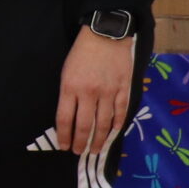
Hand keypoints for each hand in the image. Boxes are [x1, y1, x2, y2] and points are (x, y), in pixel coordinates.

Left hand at [58, 24, 138, 157]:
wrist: (106, 35)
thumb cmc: (81, 53)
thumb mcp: (66, 72)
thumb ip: (68, 95)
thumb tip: (69, 118)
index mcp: (70, 88)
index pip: (65, 119)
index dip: (64, 136)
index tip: (63, 146)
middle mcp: (89, 93)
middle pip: (85, 125)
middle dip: (81, 142)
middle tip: (78, 152)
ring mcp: (109, 92)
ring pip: (104, 123)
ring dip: (99, 140)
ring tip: (95, 150)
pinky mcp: (124, 89)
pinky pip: (121, 112)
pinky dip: (116, 126)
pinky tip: (112, 134)